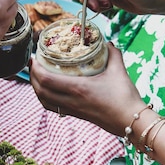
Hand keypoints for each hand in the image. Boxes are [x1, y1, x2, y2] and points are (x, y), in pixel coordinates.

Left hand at [30, 43, 144, 136]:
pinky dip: (46, 99)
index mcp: (78, 88)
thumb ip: (112, 53)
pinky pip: (53, 108)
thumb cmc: (125, 97)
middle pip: (41, 91)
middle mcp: (72, 101)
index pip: (47, 79)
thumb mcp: (119, 70)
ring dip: (37, 89)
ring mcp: (73, 110)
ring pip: (45, 101)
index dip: (35, 69)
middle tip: (33, 64)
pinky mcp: (77, 115)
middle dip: (32, 77)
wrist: (131, 122)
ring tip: (37, 77)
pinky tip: (49, 91)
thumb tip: (107, 43)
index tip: (34, 58)